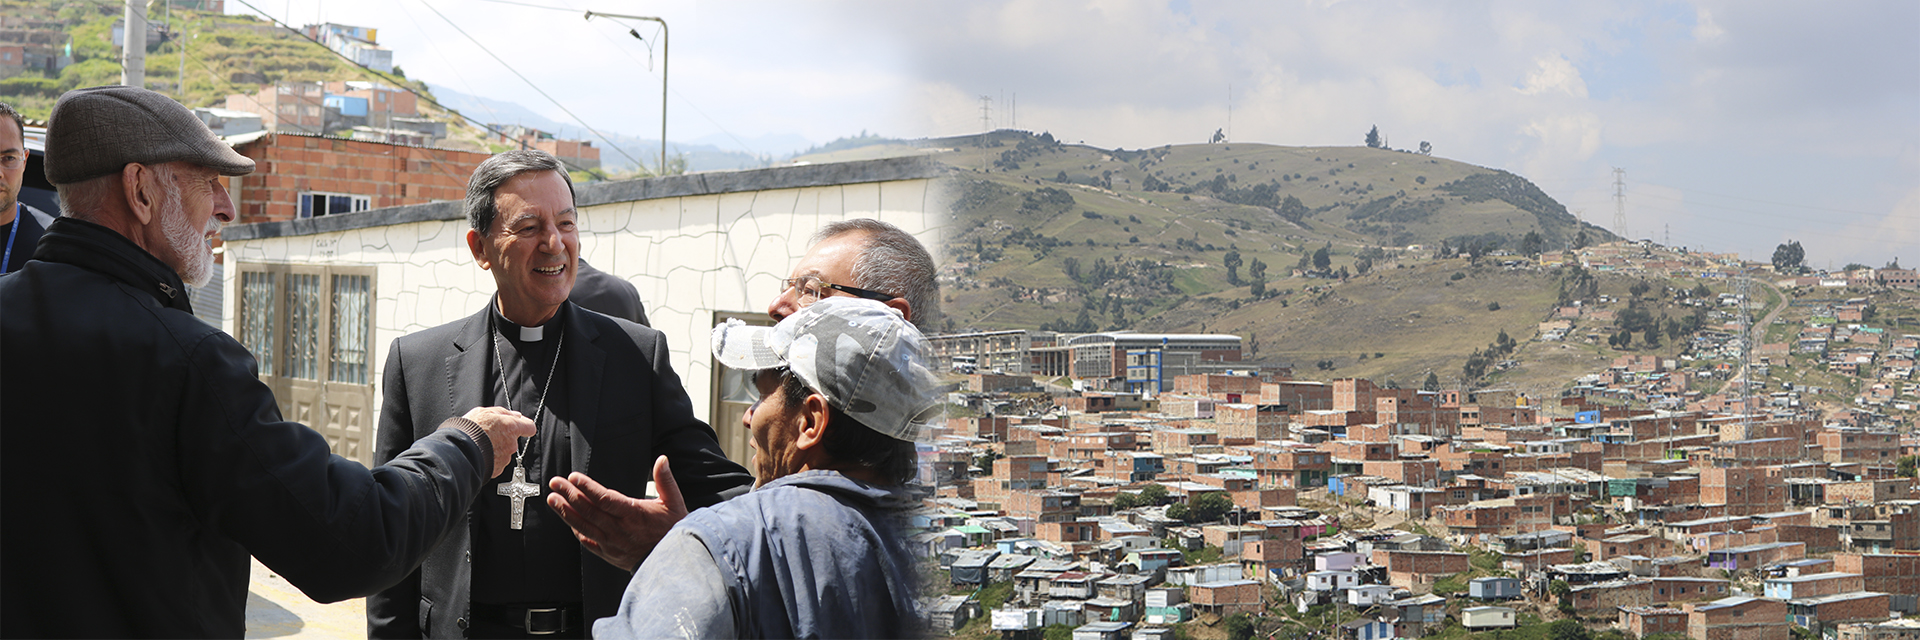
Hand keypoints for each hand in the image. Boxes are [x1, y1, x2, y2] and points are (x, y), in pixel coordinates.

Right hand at [463, 406, 532, 477]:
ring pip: (504, 452)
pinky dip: (491, 460)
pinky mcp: (497, 469)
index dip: (525, 427)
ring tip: (481, 446)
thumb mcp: (485, 412)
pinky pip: (497, 463)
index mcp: (511, 427)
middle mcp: (511, 444)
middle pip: (513, 440)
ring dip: (496, 449)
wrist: (457, 450)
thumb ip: (504, 413)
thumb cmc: (469, 430)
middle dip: (504, 438)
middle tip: (489, 435)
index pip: (529, 427)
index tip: (522, 427)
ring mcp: (505, 458)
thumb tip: (516, 415)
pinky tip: (480, 455)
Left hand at [546, 456, 686, 571]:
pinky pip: (588, 541)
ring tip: (553, 499)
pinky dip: (576, 530)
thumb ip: (666, 480)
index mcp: (634, 515)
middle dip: (570, 495)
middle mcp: (620, 530)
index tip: (574, 477)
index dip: (588, 488)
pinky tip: (568, 520)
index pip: (605, 499)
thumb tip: (662, 460)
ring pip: (584, 526)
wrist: (672, 561)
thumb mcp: (674, 503)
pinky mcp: (609, 553)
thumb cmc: (673, 530)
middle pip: (589, 510)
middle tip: (555, 483)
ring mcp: (612, 543)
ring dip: (566, 512)